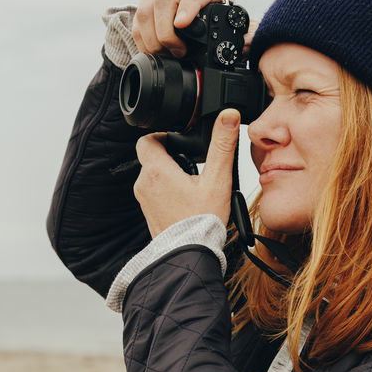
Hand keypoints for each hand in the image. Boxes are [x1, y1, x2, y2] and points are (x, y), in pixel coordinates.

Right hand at [131, 0, 257, 58]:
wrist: (211, 20)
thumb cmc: (225, 26)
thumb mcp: (238, 30)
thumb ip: (247, 37)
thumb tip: (247, 43)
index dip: (188, 6)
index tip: (181, 24)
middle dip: (166, 31)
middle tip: (177, 52)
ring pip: (147, 7)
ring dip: (153, 37)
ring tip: (167, 54)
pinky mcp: (150, 3)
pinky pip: (139, 19)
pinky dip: (143, 39)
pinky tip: (154, 51)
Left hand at [134, 109, 240, 237]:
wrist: (190, 255)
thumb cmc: (202, 222)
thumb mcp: (218, 180)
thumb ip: (222, 145)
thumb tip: (228, 115)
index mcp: (157, 170)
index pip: (147, 139)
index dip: (163, 136)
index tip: (178, 141)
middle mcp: (144, 183)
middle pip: (152, 159)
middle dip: (171, 158)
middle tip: (192, 167)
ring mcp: (144, 200)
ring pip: (153, 177)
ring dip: (169, 177)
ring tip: (192, 187)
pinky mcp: (148, 214)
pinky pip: (155, 195)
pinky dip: (167, 194)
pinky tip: (186, 203)